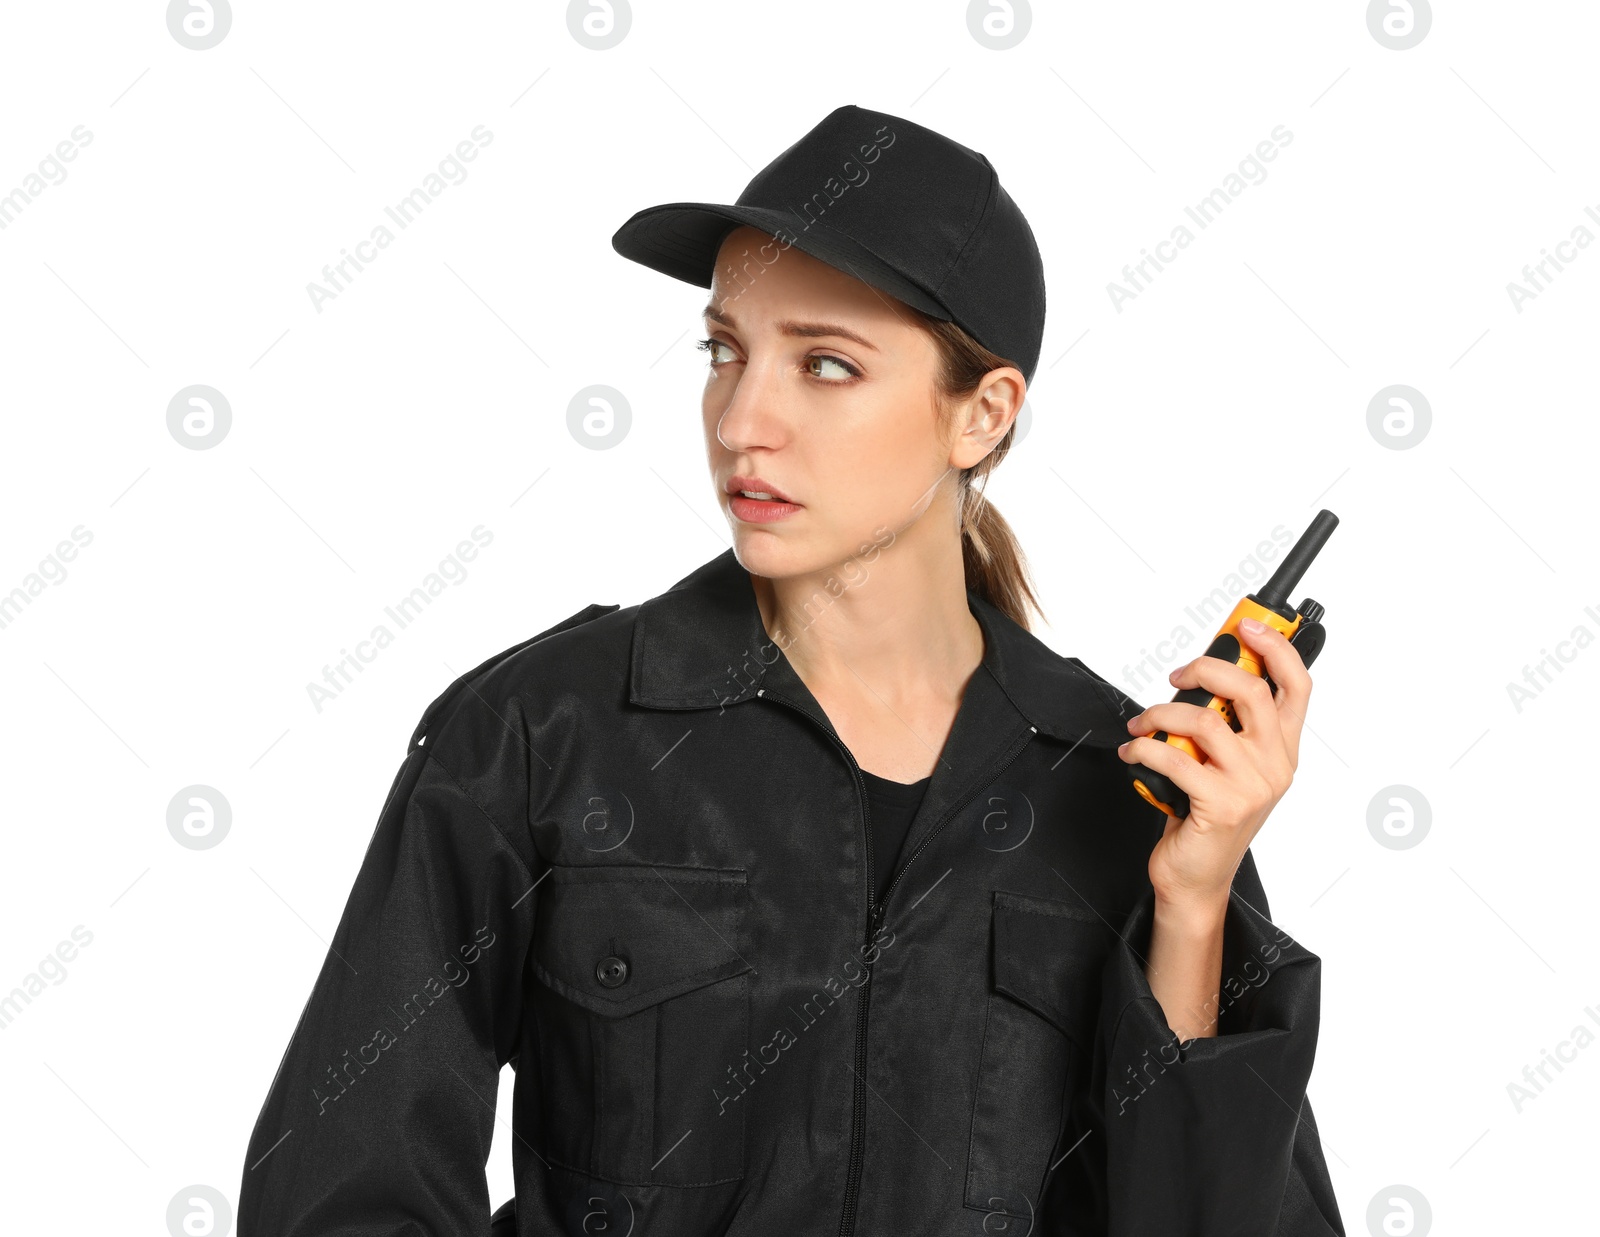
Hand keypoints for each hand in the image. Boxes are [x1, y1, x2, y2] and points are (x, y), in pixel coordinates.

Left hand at [1116, 618, 1312, 914]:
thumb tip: (1200, 675)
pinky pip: (1174, 757)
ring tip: (1141, 726)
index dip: (1276, 648)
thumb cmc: (1206, 816)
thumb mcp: (1227, 766)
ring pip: (1204, 721)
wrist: (1196, 878)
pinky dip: (1144, 749)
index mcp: (1283, 750)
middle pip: (1250, 691)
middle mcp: (1276, 766)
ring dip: (1160, 714)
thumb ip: (1228, 725)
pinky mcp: (1221, 805)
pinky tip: (1133, 753)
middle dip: (1206, 669)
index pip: (1297, 686)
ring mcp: (1252, 787)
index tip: (1246, 626)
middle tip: (1176, 677)